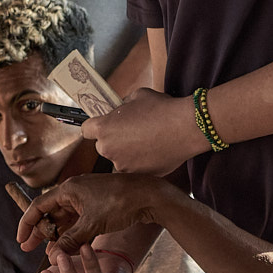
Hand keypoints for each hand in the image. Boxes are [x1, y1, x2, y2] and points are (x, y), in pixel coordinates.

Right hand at [16, 172, 170, 251]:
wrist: (150, 196)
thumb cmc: (121, 204)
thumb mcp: (92, 225)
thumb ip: (71, 240)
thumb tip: (53, 256)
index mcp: (69, 190)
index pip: (38, 206)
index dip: (27, 224)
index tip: (21, 240)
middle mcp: (74, 192)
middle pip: (50, 213)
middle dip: (40, 232)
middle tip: (28, 249)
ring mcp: (86, 198)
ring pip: (65, 219)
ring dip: (57, 235)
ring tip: (48, 253)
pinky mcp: (97, 206)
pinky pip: (78, 221)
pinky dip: (72, 233)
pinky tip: (67, 247)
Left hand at [82, 88, 205, 177]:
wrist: (186, 128)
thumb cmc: (161, 109)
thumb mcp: (137, 96)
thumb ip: (123, 106)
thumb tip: (121, 110)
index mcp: (104, 128)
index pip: (86, 130)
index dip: (95, 126)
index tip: (103, 124)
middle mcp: (108, 150)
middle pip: (103, 146)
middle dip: (113, 140)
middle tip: (132, 132)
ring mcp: (124, 166)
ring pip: (120, 159)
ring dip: (128, 153)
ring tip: (148, 142)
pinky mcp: (139, 176)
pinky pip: (136, 168)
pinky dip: (142, 162)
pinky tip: (156, 151)